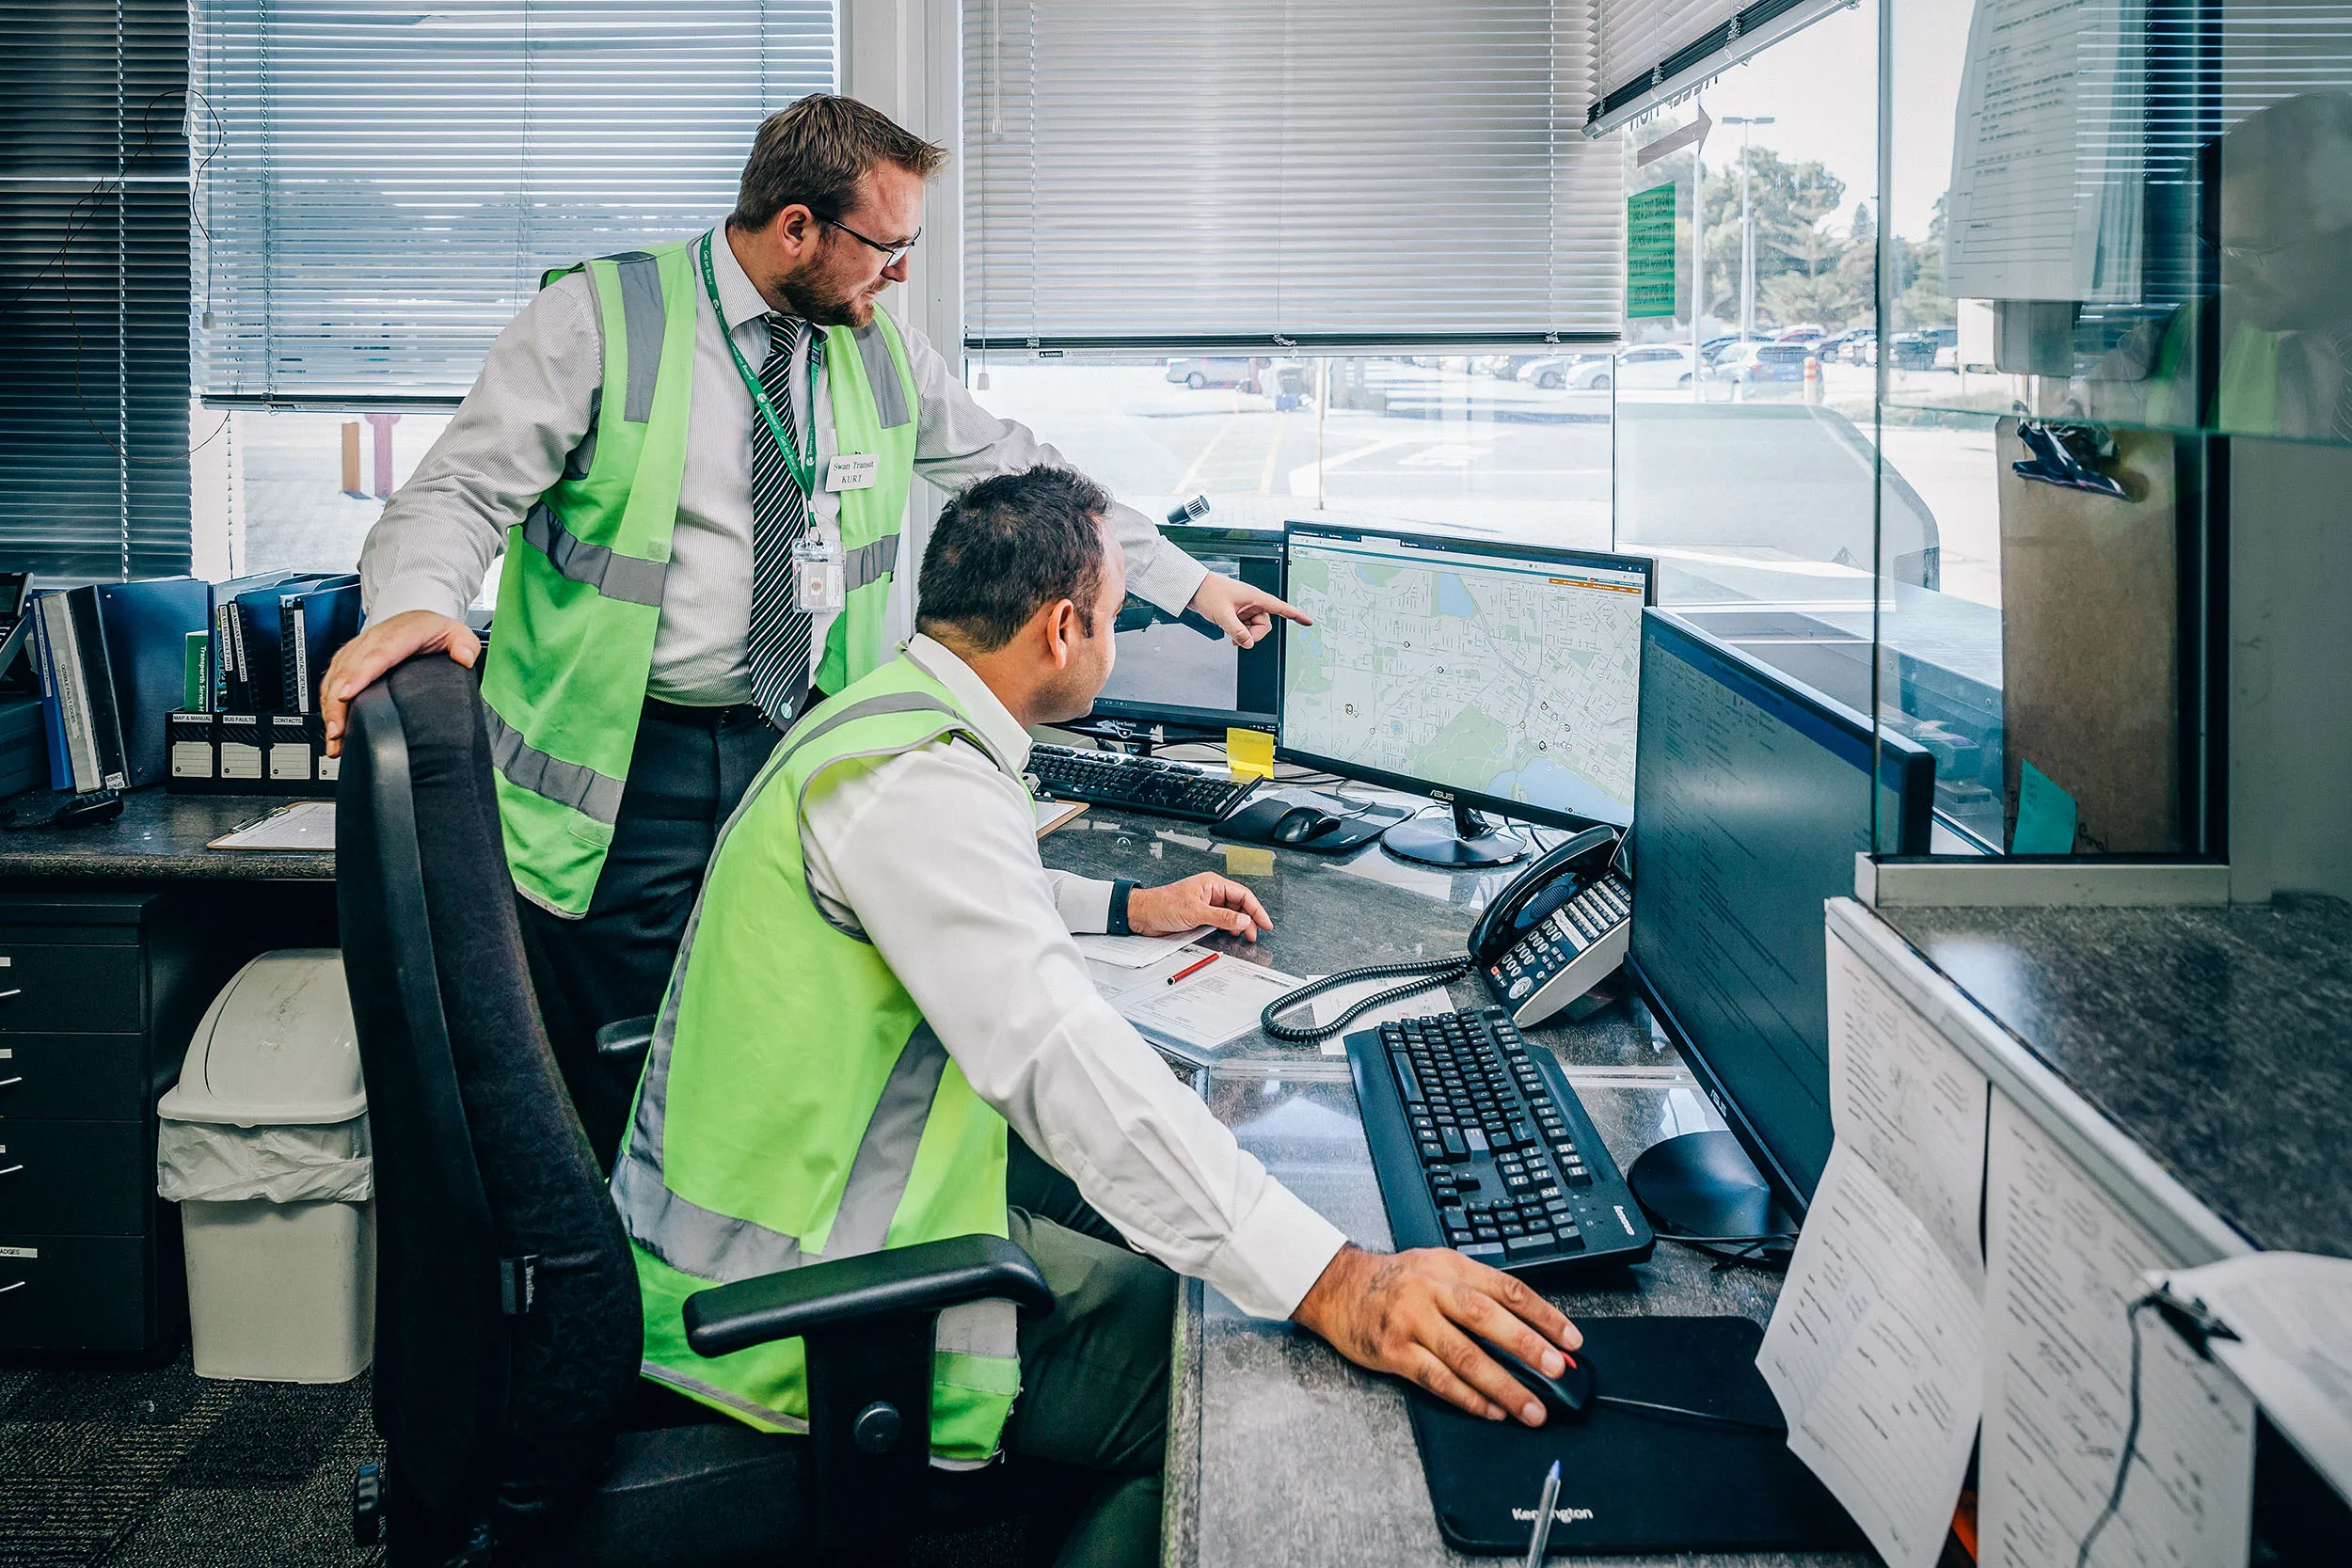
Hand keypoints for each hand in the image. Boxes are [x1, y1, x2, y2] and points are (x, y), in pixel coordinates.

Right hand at [320, 609, 481, 757]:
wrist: (416, 617)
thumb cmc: (432, 629)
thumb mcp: (456, 632)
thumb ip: (465, 644)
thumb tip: (464, 657)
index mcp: (398, 634)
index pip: (377, 655)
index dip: (359, 675)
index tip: (347, 696)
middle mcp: (372, 640)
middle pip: (348, 671)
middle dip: (337, 703)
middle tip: (336, 731)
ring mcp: (356, 650)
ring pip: (335, 677)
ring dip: (329, 708)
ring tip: (333, 737)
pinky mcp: (347, 659)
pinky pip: (331, 680)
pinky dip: (327, 703)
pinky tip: (331, 727)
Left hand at [1126, 872, 1270, 940]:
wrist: (1143, 914)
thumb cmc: (1162, 904)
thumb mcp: (1196, 912)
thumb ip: (1222, 917)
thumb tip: (1243, 920)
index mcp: (1212, 884)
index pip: (1243, 895)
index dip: (1257, 909)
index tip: (1266, 923)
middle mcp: (1211, 892)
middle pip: (1239, 905)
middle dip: (1250, 919)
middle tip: (1255, 934)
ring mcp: (1206, 904)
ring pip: (1231, 913)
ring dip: (1239, 925)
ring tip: (1245, 936)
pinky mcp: (1200, 915)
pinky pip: (1220, 920)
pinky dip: (1228, 927)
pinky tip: (1230, 934)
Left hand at [1187, 572, 1308, 648]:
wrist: (1193, 588)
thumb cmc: (1208, 592)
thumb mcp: (1222, 615)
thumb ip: (1237, 631)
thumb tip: (1248, 644)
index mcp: (1255, 597)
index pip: (1281, 608)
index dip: (1296, 615)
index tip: (1309, 622)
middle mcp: (1253, 602)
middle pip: (1264, 625)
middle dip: (1253, 635)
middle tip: (1237, 638)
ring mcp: (1245, 608)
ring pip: (1254, 629)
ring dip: (1244, 635)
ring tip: (1229, 633)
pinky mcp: (1238, 613)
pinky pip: (1245, 628)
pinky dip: (1239, 633)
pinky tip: (1229, 633)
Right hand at [1291, 1244, 1581, 1426]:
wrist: (1338, 1286)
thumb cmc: (1395, 1281)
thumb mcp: (1437, 1267)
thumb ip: (1478, 1291)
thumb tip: (1531, 1328)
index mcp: (1450, 1267)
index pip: (1507, 1288)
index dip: (1543, 1314)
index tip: (1571, 1339)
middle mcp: (1432, 1291)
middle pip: (1487, 1319)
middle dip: (1528, 1347)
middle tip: (1558, 1371)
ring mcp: (1411, 1322)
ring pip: (1464, 1356)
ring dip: (1503, 1386)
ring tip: (1530, 1408)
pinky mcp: (1393, 1351)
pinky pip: (1436, 1378)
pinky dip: (1467, 1397)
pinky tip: (1490, 1410)